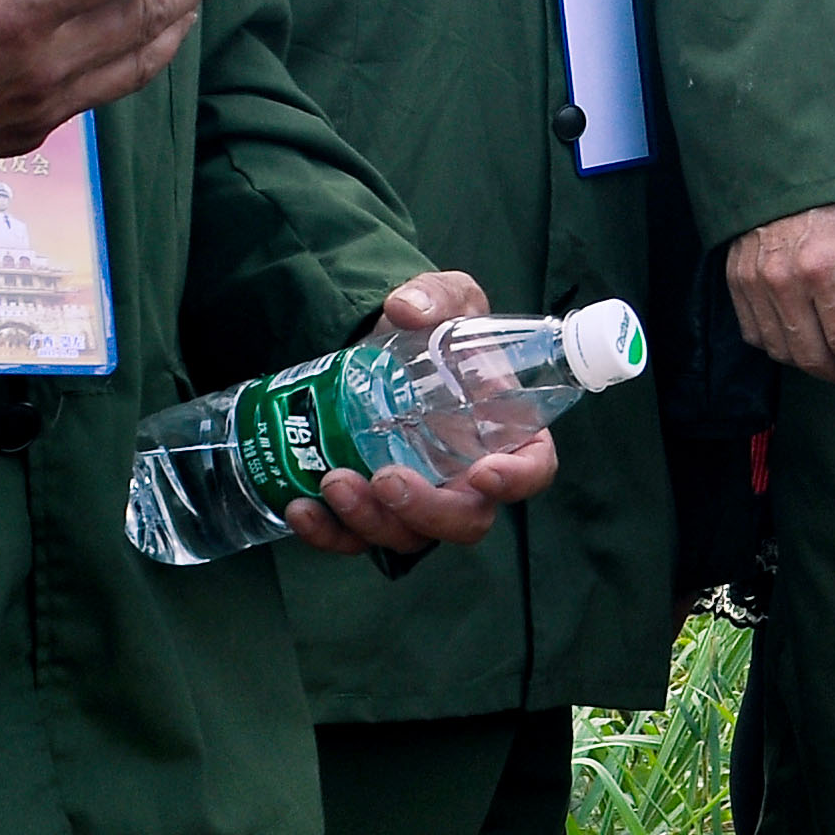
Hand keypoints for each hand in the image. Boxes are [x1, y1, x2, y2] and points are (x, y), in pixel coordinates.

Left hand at [281, 270, 538, 555]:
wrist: (375, 346)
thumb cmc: (431, 329)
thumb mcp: (446, 296)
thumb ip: (436, 295)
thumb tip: (407, 309)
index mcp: (505, 430)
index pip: (533, 467)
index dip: (518, 480)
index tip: (483, 473)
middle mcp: (467, 475)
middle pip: (467, 520)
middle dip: (427, 511)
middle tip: (386, 478)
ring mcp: (418, 497)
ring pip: (408, 536)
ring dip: (370, 522)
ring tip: (332, 481)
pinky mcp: (371, 507)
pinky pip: (356, 539)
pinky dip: (329, 535)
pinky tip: (301, 508)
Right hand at [730, 201, 834, 394]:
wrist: (788, 169)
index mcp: (824, 270)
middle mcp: (784, 281)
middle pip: (808, 352)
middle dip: (833, 372)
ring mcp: (754, 282)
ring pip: (778, 348)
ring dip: (804, 362)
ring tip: (827, 359)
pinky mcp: (734, 280)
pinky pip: (752, 332)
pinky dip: (774, 345)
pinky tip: (795, 339)